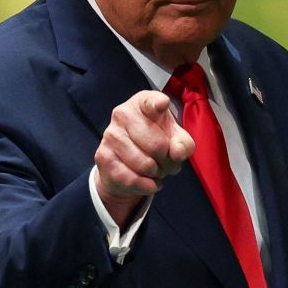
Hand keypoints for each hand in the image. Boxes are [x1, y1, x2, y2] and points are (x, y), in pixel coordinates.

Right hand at [94, 90, 194, 224]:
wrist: (126, 165)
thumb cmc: (155, 143)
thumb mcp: (175, 140)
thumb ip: (184, 144)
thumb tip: (177, 152)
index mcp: (142, 103)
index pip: (151, 101)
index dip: (158, 104)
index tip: (162, 105)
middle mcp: (122, 114)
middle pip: (157, 144)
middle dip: (167, 160)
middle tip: (166, 162)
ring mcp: (110, 135)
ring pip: (145, 164)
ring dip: (156, 173)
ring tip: (156, 170)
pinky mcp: (103, 157)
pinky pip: (132, 178)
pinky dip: (146, 185)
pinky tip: (148, 181)